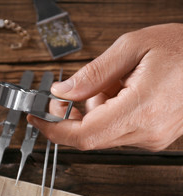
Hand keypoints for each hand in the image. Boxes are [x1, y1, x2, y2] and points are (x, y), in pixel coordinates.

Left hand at [28, 23, 182, 150]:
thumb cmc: (181, 48)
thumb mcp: (131, 48)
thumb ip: (92, 75)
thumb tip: (62, 92)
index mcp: (142, 109)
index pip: (85, 135)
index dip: (54, 130)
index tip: (37, 119)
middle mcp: (148, 131)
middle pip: (89, 137)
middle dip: (70, 116)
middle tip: (64, 94)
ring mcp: (152, 137)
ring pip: (101, 133)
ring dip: (93, 110)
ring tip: (112, 82)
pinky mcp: (154, 136)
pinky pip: (117, 130)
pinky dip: (108, 113)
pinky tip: (121, 91)